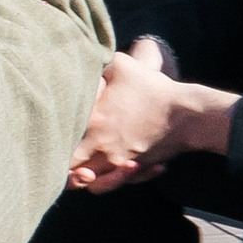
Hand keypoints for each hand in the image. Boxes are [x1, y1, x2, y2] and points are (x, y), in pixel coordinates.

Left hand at [70, 37, 233, 189]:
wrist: (188, 114)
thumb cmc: (153, 88)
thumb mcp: (120, 65)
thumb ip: (95, 63)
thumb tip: (79, 57)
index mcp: (92, 124)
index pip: (60, 148)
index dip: (54, 149)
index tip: (57, 141)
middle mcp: (102, 148)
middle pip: (74, 175)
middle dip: (69, 173)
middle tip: (72, 163)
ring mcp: (120, 161)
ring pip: (97, 185)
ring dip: (93, 178)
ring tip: (93, 168)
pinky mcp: (137, 167)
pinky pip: (122, 180)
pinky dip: (120, 176)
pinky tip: (129, 163)